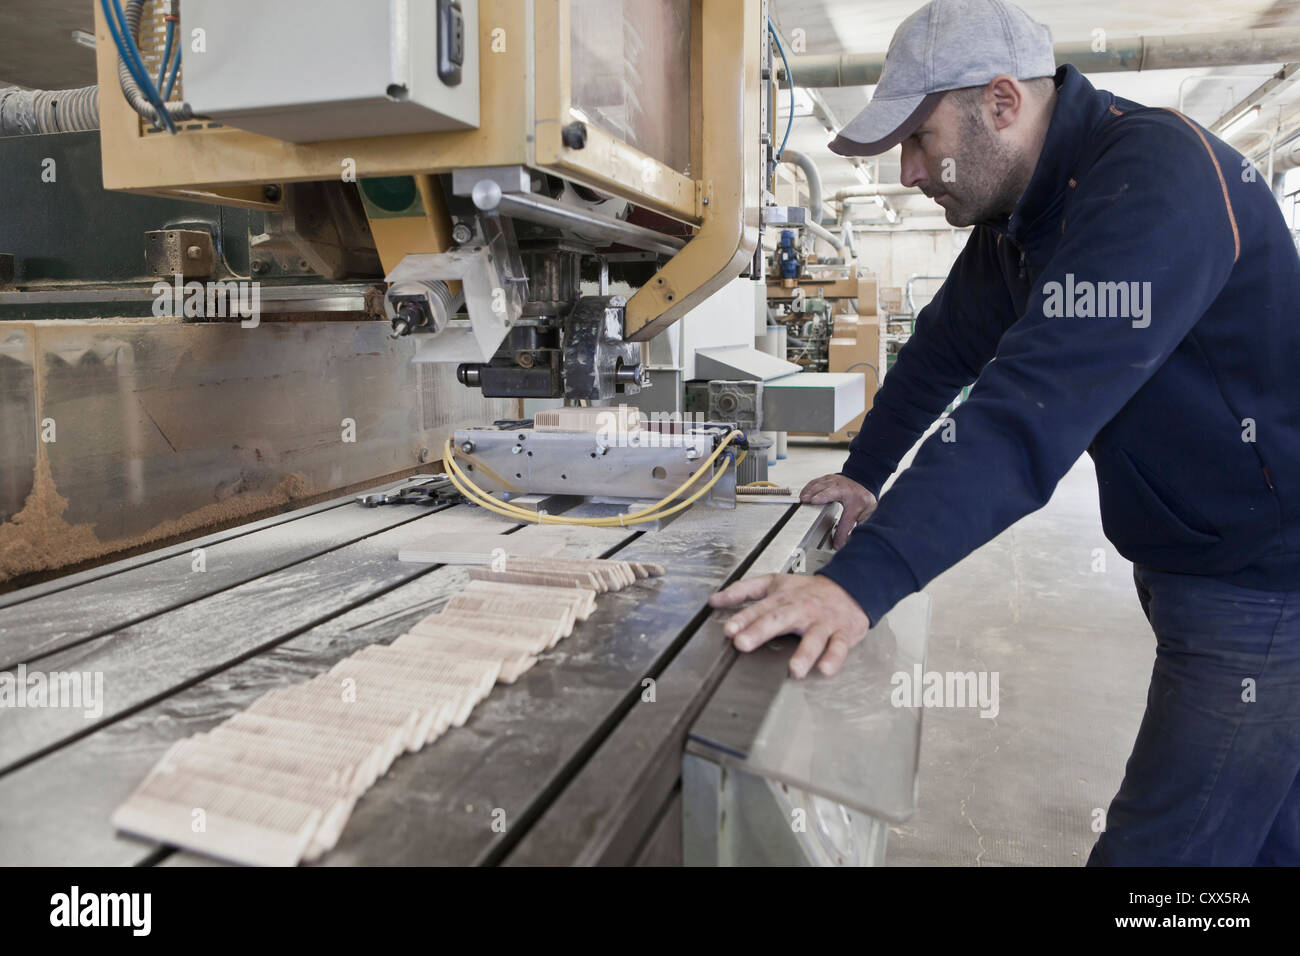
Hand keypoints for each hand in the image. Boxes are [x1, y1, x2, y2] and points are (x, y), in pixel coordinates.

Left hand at [708, 573, 870, 677]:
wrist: (849, 587)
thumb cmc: (808, 590)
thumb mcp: (774, 583)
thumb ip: (743, 590)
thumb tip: (714, 600)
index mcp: (783, 599)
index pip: (759, 609)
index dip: (743, 619)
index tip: (729, 630)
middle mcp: (801, 610)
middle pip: (780, 620)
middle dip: (761, 631)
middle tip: (744, 644)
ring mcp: (822, 622)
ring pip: (814, 637)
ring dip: (804, 653)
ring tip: (794, 669)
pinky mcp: (843, 633)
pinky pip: (839, 646)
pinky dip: (834, 657)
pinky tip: (825, 669)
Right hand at [799, 474, 877, 549]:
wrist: (863, 481)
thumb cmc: (863, 498)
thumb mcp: (868, 514)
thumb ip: (861, 527)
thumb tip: (853, 542)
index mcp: (855, 502)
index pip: (847, 520)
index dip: (841, 533)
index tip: (836, 545)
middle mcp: (844, 490)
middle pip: (830, 493)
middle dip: (821, 497)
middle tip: (811, 503)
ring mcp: (835, 482)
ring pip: (821, 485)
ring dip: (811, 492)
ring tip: (803, 499)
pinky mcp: (827, 479)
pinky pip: (816, 482)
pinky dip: (808, 488)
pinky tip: (803, 494)